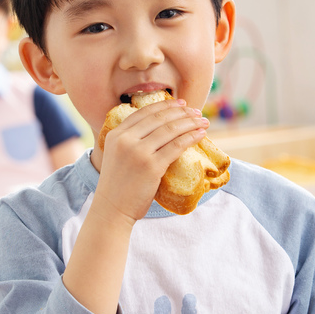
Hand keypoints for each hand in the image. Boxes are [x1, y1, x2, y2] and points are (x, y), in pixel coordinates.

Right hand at [93, 99, 209, 223]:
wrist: (111, 210)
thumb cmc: (117, 186)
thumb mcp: (116, 155)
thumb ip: (130, 141)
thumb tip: (157, 130)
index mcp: (115, 134)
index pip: (143, 112)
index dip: (164, 105)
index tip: (180, 104)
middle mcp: (125, 139)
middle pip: (159, 118)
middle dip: (181, 112)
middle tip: (196, 111)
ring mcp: (139, 152)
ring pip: (170, 130)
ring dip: (190, 123)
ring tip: (203, 121)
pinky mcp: (151, 166)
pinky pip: (176, 146)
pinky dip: (191, 138)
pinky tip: (200, 135)